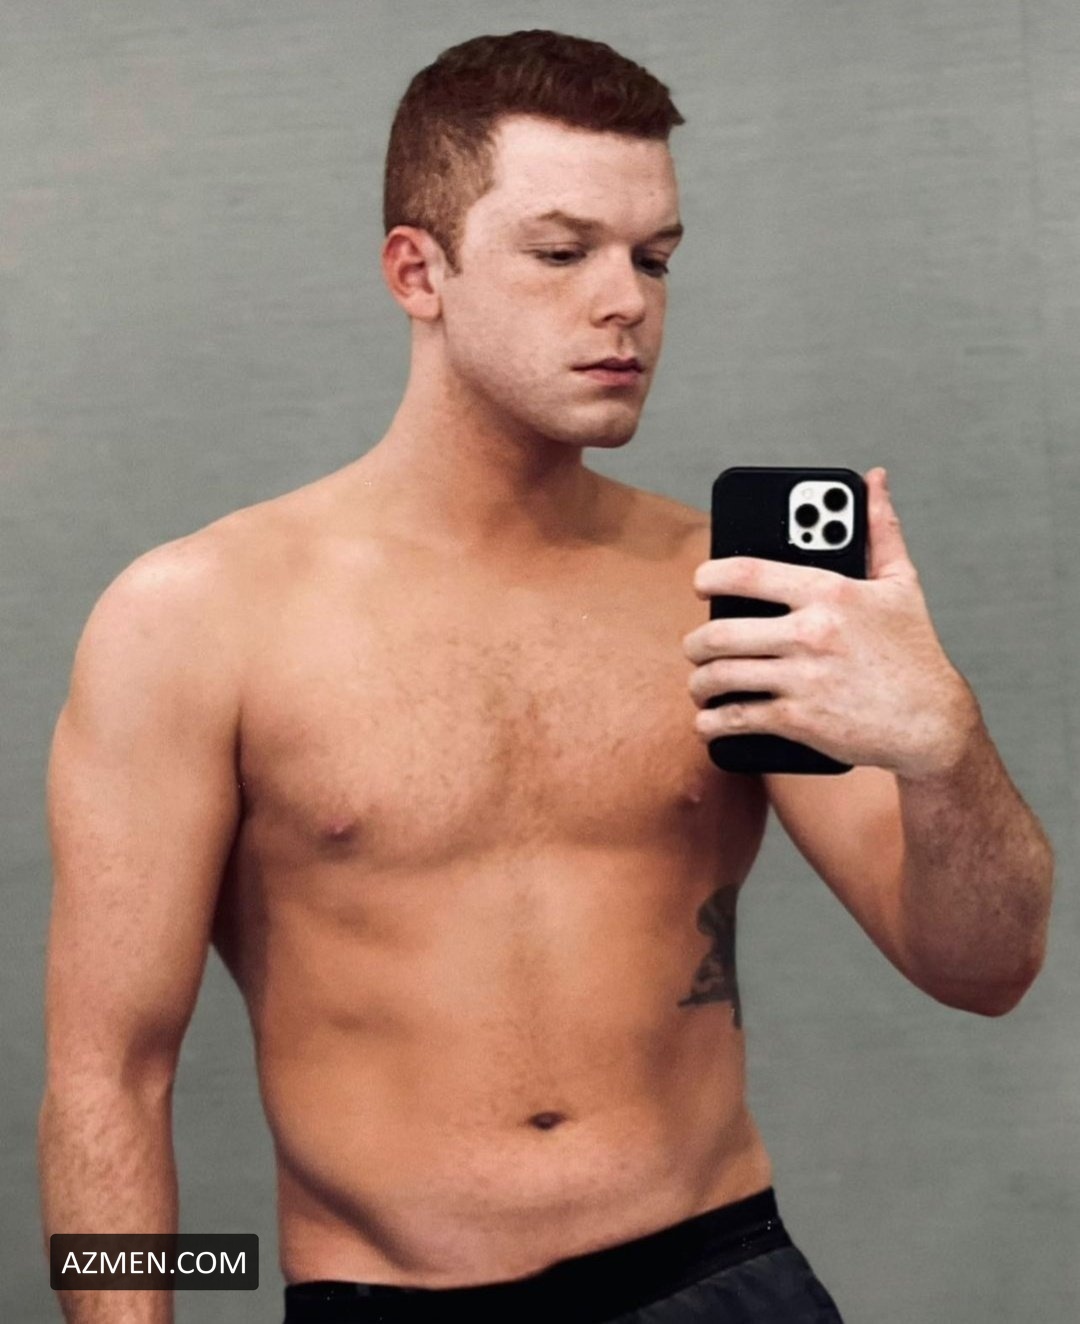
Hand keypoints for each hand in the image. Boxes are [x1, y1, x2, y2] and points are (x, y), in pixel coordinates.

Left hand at [682, 468, 980, 777]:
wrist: (932, 724)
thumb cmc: (915, 653)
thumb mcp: (901, 585)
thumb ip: (881, 530)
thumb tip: (874, 481)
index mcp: (828, 592)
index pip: (747, 572)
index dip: (709, 576)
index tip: (700, 583)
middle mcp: (810, 632)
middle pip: (720, 632)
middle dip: (696, 643)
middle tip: (695, 647)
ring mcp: (802, 677)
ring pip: (721, 676)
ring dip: (699, 683)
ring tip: (700, 684)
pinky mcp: (800, 719)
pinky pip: (736, 717)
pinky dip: (712, 723)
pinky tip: (708, 721)